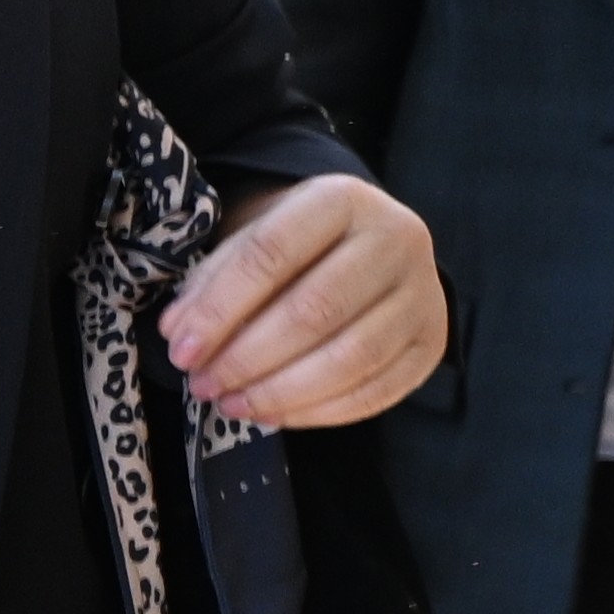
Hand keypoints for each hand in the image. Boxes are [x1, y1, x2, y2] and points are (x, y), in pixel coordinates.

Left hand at [165, 170, 444, 426]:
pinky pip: (377, 392)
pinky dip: (319, 413)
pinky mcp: (432, 342)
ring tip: (234, 405)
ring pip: (352, 358)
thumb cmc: (299, 245)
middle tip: (204, 385)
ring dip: (282, 392)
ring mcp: (423, 293)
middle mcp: (396, 238)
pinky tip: (276, 414)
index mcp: (343, 199)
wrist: (370, 243)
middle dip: (249, 357)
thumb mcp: (254, 238)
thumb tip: (181, 334)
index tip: (181, 350)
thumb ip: (214, 282)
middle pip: (316, 310)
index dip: (220, 308)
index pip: (273, 253)